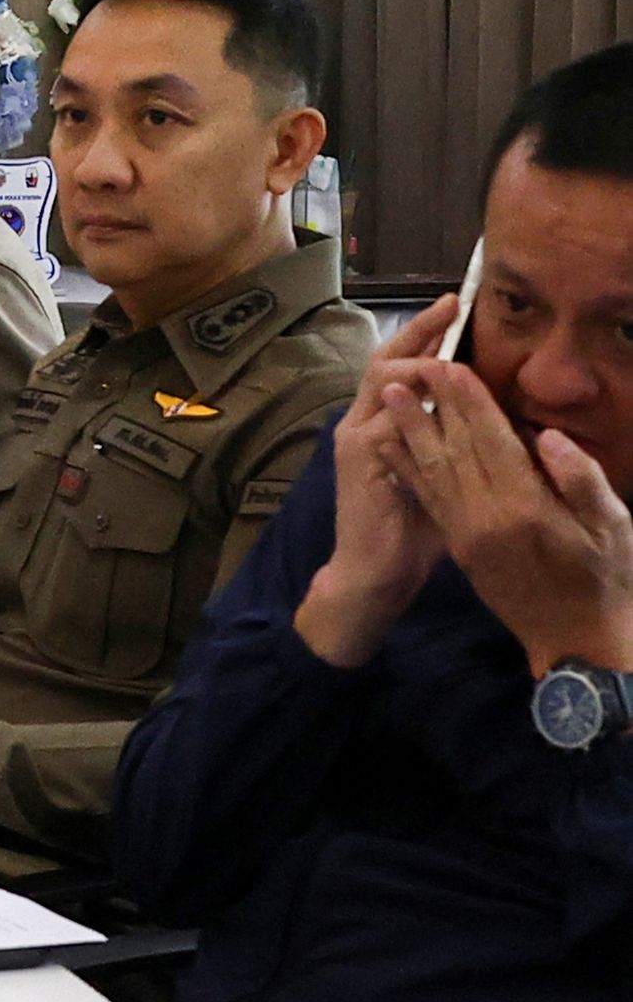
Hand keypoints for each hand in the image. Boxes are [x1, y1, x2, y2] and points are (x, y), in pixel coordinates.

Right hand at [295, 299, 459, 667]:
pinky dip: (418, 402)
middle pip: (387, 361)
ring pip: (385, 381)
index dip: (425, 338)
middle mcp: (362, 422)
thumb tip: (485, 415)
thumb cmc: (409, 530)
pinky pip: (392, 418)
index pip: (401, 368)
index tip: (453, 310)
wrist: (372, 572)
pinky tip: (440, 392)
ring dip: (419, 362)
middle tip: (450, 305)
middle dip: (420, 331)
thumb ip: (449, 442)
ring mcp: (357, 437)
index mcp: (379, 424)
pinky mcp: (361, 456)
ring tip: (448, 347)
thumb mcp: (436, 475)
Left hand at [379, 359, 632, 673]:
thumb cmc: (606, 580)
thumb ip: (582, 482)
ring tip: (390, 390)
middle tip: (416, 361)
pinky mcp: (458, 546)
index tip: (453, 365)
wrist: (576, 641)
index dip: (471, 401)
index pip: (492, 441)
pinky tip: (391, 441)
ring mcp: (466, 533)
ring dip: (410, 427)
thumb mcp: (612, 530)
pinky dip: (408, 465)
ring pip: (432, 469)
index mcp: (527, 508)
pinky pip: (428, 497)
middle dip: (435, 403)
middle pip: (455, 448)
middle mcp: (486, 517)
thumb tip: (550, 437)